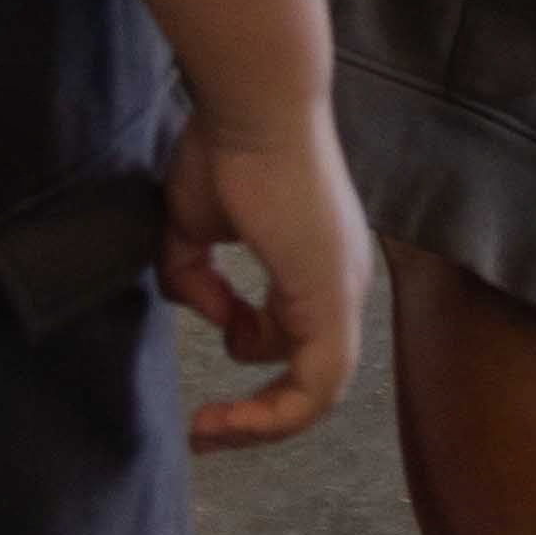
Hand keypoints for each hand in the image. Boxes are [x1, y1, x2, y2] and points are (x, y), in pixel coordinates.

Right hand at [155, 107, 373, 453]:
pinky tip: (225, 416)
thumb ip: (195, 278)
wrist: (253, 105)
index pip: (297, 343)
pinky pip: (318, 387)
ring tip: (208, 428)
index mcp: (316, 265)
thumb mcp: (192, 227)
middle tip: (204, 429)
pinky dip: (273, 417)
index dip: (249, 366)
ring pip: (318, 393)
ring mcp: (344, 292)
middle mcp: (341, 283)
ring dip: (260, 425)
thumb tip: (214, 314)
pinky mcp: (335, 300)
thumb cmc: (227, 149)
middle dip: (256, 415)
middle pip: (311, 376)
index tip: (202, 390)